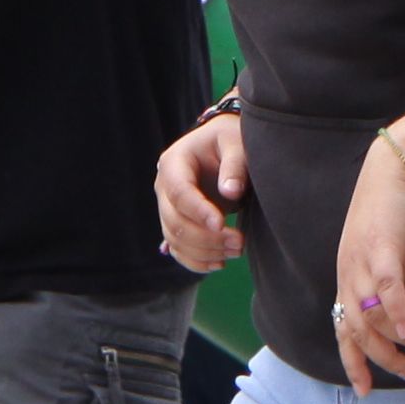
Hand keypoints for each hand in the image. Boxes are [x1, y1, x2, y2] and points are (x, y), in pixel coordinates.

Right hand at [153, 115, 249, 273]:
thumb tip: (230, 192)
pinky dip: (196, 261)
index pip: (179, 192)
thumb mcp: (236, 143)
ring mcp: (167, 208)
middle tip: (240, 242)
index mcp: (174, 162)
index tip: (221, 224)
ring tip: (238, 251)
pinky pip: (178, 249)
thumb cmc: (230, 140)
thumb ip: (235, 165)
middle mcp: (164, 187)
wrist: (223, 147)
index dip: (198, 211)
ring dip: (205, 252)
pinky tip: (219, 263)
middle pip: (174, 220)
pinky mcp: (177, 223)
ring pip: (175, 239)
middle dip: (207, 237)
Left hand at [331, 138, 404, 391]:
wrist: (397, 167)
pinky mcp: (383, 248)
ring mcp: (362, 261)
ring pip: (369, 316)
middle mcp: (348, 273)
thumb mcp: (384, 251)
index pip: (341, 328)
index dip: (352, 361)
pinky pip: (387, 289)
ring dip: (396, 339)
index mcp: (348, 276)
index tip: (366, 389)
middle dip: (380, 359)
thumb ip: (384, 279)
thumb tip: (394, 308)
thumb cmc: (392, 208)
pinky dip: (395, 314)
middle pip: (354, 330)